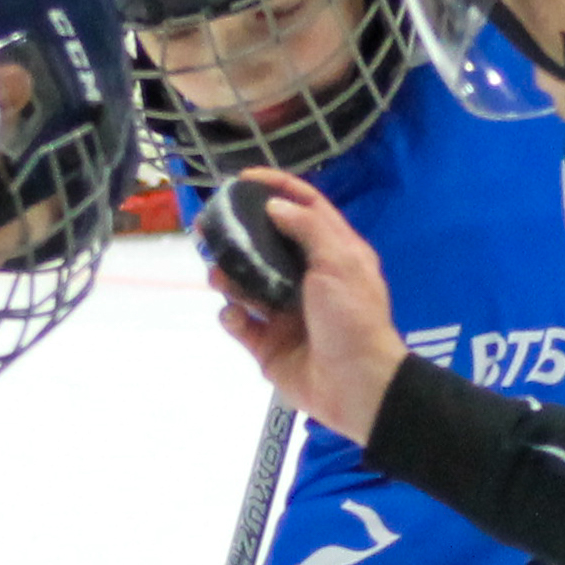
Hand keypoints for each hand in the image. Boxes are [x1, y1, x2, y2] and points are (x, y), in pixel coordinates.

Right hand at [214, 168, 407, 446]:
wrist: (356, 385)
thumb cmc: (353, 319)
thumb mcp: (339, 263)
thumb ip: (308, 228)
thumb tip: (275, 207)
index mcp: (332, 254)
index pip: (304, 209)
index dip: (277, 188)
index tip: (244, 179)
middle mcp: (307, 279)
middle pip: (265, 246)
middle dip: (237, 236)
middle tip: (209, 227)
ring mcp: (284, 312)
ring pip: (245, 284)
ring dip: (229, 277)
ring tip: (219, 276)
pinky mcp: (267, 344)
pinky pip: (240, 323)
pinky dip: (233, 316)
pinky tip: (237, 315)